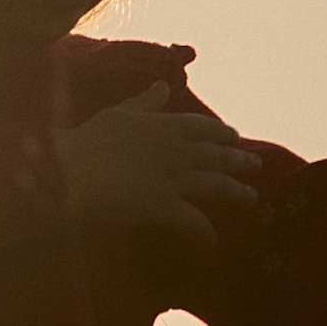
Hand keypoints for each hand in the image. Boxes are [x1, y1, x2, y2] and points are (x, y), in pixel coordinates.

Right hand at [55, 83, 261, 244]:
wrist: (69, 169)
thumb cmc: (88, 138)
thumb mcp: (119, 113)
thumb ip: (146, 102)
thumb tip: (165, 85)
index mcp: (164, 126)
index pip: (204, 127)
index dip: (223, 133)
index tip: (235, 137)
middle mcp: (176, 152)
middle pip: (217, 156)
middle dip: (239, 161)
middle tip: (256, 166)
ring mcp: (172, 180)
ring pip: (215, 185)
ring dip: (236, 192)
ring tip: (251, 198)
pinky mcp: (163, 207)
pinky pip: (193, 221)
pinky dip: (205, 231)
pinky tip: (213, 240)